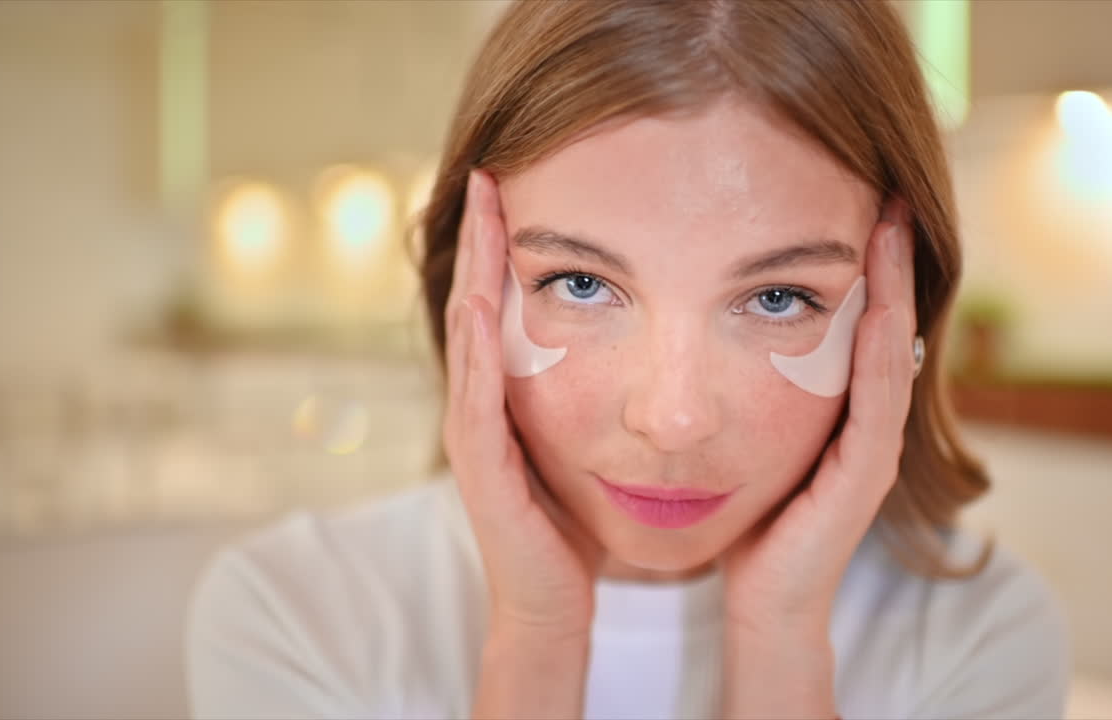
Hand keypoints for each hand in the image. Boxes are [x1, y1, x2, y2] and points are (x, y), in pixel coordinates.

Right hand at [443, 169, 603, 638]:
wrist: (552, 601)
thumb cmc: (574, 524)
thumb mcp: (587, 442)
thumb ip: (597, 392)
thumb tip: (642, 347)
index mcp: (510, 395)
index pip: (505, 304)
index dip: (510, 245)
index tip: (523, 183)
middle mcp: (482, 404)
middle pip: (477, 304)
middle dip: (484, 237)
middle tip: (491, 171)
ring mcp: (474, 432)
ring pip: (469, 335)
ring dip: (474, 271)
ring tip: (482, 210)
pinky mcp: (479, 463)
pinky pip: (474, 392)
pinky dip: (476, 343)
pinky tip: (481, 299)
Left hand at [721, 198, 917, 631]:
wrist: (762, 600)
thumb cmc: (747, 520)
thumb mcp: (741, 437)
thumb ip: (740, 387)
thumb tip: (695, 326)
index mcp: (834, 406)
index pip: (851, 317)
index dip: (856, 261)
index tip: (851, 196)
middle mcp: (862, 420)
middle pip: (883, 323)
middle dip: (885, 257)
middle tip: (886, 188)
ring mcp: (871, 446)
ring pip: (889, 351)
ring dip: (894, 287)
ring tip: (890, 224)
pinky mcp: (865, 475)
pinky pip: (878, 401)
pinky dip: (882, 350)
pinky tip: (883, 307)